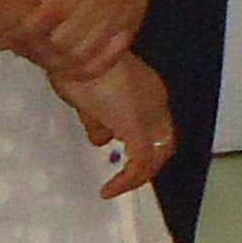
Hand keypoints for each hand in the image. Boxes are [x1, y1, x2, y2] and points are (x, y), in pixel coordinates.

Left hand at [1, 0, 159, 78]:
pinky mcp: (130, 26)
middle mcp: (98, 1)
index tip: (7, 38)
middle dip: (39, 50)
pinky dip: (89, 68)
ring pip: (85, 53)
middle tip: (22, 50)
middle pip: (64, 41)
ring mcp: (116, 17)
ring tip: (44, 59)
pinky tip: (72, 67)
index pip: (48, 16)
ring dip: (61, 62)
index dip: (26, 32)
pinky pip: (109, 57)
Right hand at [49, 51, 175, 200]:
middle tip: (126, 177)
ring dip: (138, 174)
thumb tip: (100, 140)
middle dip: (147, 161)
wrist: (81, 52)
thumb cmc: (78, 66)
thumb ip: (98, 120)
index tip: (122, 153)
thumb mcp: (89, 96)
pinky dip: (128, 180)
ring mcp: (151, 116)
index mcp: (146, 88)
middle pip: (163, 140)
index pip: (153, 121)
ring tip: (117, 187)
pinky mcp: (139, 130)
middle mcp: (156, 102)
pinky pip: (141, 163)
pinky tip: (110, 189)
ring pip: (158, 153)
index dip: (142, 140)